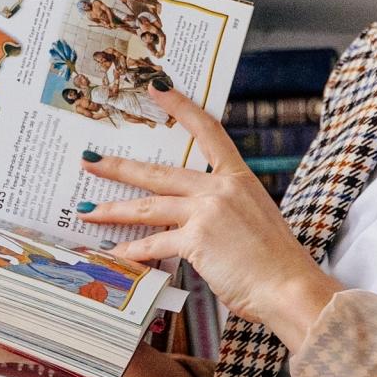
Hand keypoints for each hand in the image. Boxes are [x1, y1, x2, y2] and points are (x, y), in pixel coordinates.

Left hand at [80, 88, 339, 351]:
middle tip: (91, 161)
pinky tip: (115, 254)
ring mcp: (207, 212)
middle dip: (119, 167)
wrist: (290, 287)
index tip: (158, 88)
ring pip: (148, 206)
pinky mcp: (196, 240)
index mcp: (239, 179)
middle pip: (159, 172)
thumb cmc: (277, 263)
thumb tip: (202, 218)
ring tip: (86, 210)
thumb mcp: (256, 220)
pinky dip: (133, 251)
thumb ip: (227, 210)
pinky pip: (154, 243)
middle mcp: (221, 189)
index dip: (181, 106)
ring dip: (113, 209)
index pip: (208, 131)